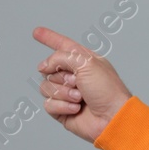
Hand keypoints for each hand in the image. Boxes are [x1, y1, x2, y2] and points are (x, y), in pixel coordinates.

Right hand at [32, 26, 132, 142]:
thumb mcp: (86, 63)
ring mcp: (67, 93)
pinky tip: (76, 109)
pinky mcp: (62, 110)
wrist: (112, 118)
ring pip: (46, 87)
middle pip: (49, 69)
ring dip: (63, 92)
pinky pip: (48, 104)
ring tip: (80, 98)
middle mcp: (74, 75)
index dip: (49, 38)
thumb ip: (61, 57)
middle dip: (62, 77)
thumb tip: (43, 66)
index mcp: (84, 61)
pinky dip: (62, 106)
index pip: (62, 45)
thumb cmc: (107, 90)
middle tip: (79, 83)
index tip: (36, 32)